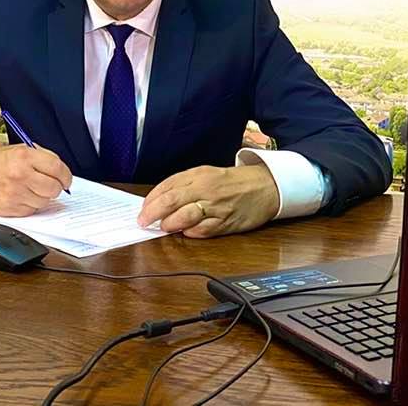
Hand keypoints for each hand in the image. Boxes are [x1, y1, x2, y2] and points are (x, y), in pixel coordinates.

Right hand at [0, 145, 72, 216]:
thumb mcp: (20, 149)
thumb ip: (43, 158)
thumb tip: (62, 173)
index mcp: (24, 157)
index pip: (58, 169)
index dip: (66, 176)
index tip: (66, 179)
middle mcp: (19, 176)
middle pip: (54, 189)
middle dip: (56, 187)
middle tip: (51, 183)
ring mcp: (14, 194)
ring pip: (44, 202)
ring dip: (42, 196)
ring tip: (32, 188)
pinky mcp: (9, 209)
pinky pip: (32, 210)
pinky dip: (31, 204)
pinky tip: (22, 195)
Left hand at [137, 164, 280, 237]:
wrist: (265, 186)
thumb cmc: (232, 181)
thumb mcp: (206, 174)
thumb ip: (184, 184)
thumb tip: (159, 200)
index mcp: (199, 175)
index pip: (168, 186)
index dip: (151, 199)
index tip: (142, 209)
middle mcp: (206, 189)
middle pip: (172, 201)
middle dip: (153, 213)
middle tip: (143, 222)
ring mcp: (216, 207)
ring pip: (186, 216)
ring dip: (170, 224)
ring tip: (163, 228)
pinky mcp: (226, 223)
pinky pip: (204, 231)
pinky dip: (191, 233)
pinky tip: (185, 233)